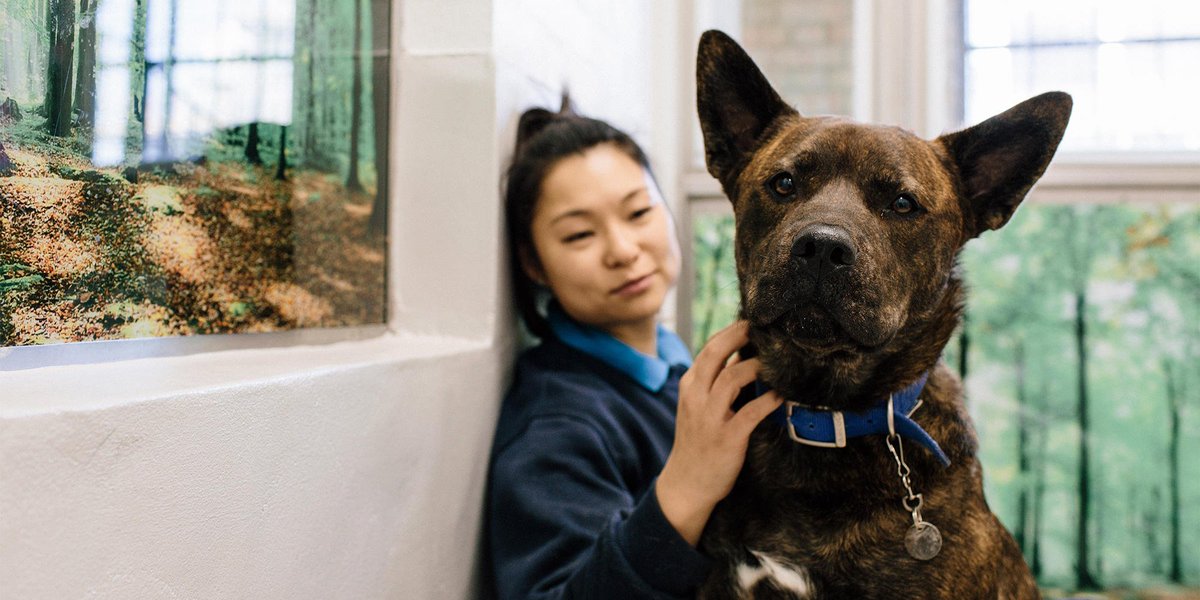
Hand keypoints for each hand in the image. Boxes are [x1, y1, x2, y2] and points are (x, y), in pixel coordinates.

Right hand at [655, 321, 781, 546]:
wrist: (687, 484)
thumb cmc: (698, 442)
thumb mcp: (698, 407)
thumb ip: (715, 383)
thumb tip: (744, 356)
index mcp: (690, 386)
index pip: (709, 348)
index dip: (731, 331)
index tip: (753, 321)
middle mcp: (696, 397)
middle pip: (715, 354)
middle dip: (740, 335)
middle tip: (764, 327)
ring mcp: (709, 418)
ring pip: (731, 378)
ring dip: (756, 366)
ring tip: (776, 361)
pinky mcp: (727, 438)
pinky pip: (751, 412)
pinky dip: (769, 400)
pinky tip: (782, 395)